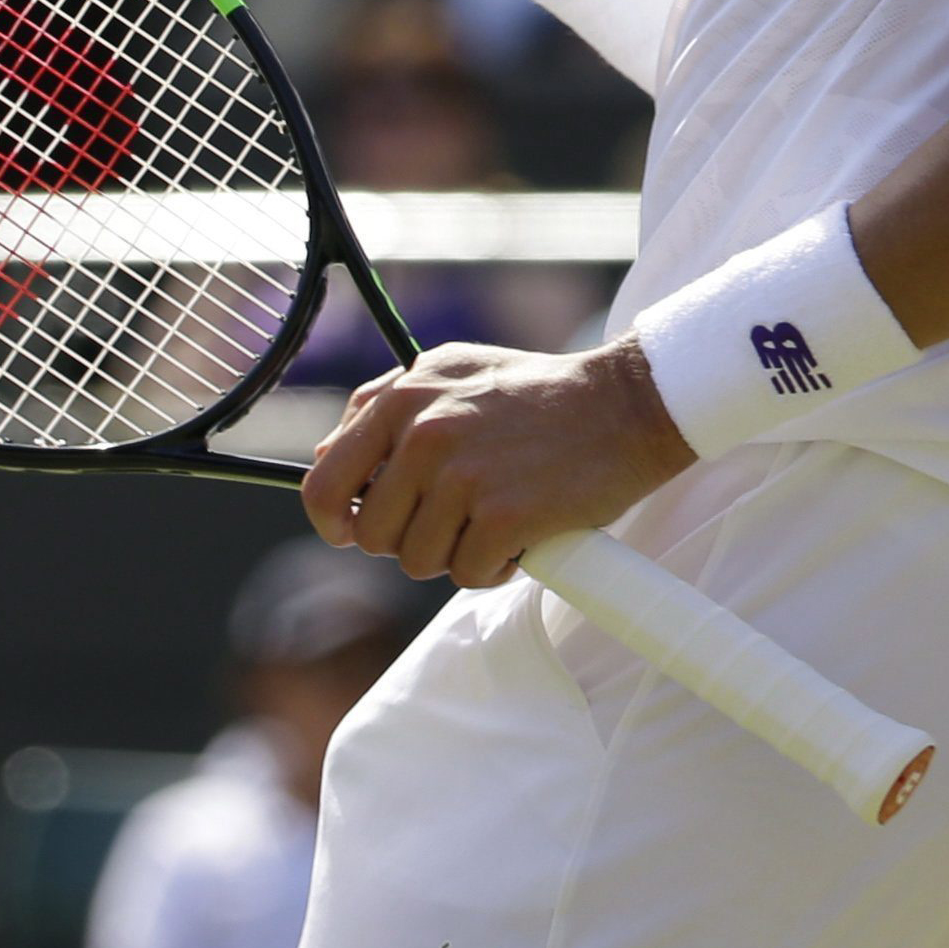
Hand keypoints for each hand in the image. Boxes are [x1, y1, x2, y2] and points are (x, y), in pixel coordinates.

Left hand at [299, 341, 693, 585]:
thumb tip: (324, 455)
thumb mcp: (452, 372)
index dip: (332, 521)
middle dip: (408, 540)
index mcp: (402, 399)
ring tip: (495, 519)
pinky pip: (467, 574)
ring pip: (419, 561)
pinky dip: (493, 568)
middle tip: (454, 520)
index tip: (352, 532)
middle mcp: (424, 434)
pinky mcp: (503, 515)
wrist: (625, 405)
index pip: (323, 481)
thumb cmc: (539, 393)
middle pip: (371, 534)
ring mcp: (463, 476)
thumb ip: (384, 406)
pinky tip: (520, 536)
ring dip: (455, 554)